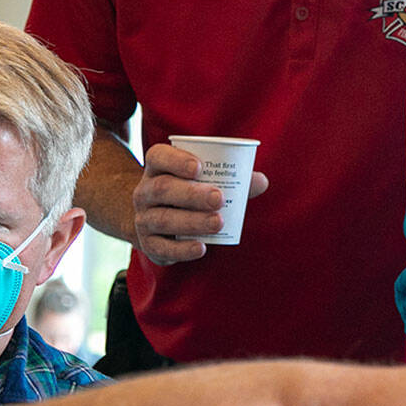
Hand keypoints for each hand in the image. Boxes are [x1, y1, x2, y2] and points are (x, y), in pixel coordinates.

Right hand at [133, 144, 271, 264]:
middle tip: (218, 198)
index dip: (176, 160)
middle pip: (162, 189)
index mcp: (157, 168)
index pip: (158, 156)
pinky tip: (202, 248)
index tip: (199, 167)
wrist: (156, 223)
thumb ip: (233, 180)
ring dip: (192, 221)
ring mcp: (144, 218)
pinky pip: (163, 247)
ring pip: (163, 219)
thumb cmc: (187, 194)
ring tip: (217, 222)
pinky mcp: (149, 244)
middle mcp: (145, 191)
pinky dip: (182, 249)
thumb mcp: (203, 182)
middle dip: (191, 194)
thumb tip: (261, 181)